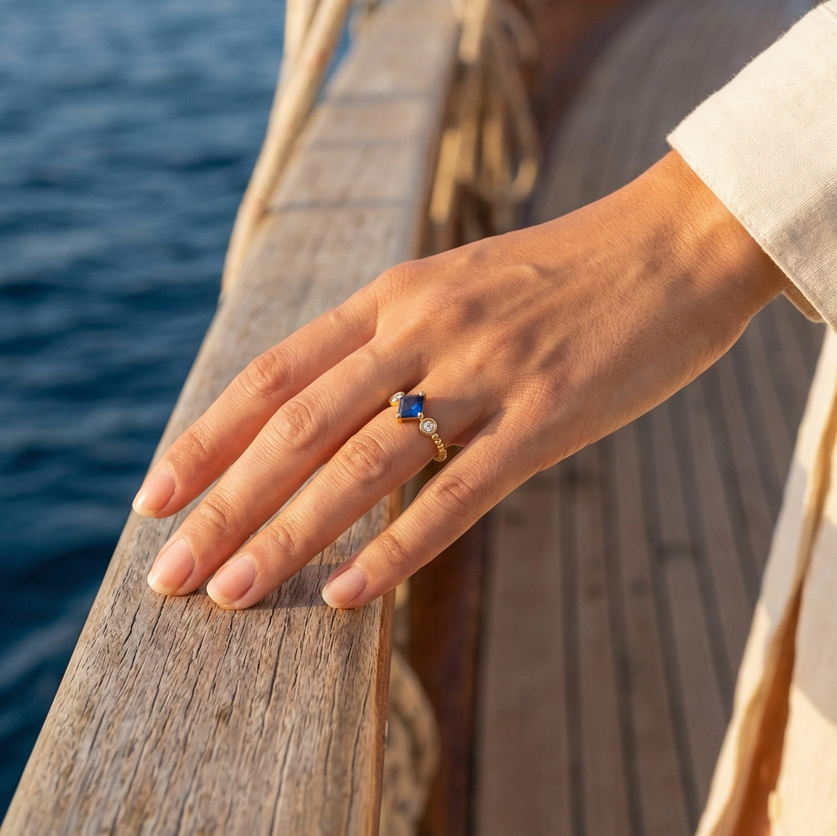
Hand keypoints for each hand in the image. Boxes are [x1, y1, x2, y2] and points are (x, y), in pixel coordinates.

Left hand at [135, 152, 785, 609]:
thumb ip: (397, 337)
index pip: (274, 373)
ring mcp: (486, 369)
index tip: (153, 498)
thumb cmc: (572, 272)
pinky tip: (346, 597)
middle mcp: (424, 326)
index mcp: (395, 292)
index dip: (206, 439)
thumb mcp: (464, 285)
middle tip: (164, 577)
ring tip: (228, 596)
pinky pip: (456, 493)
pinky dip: (394, 549)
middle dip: (222, 506)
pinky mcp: (548, 414)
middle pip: (297, 427)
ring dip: (286, 536)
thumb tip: (334, 409)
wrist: (683, 238)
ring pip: (360, 464)